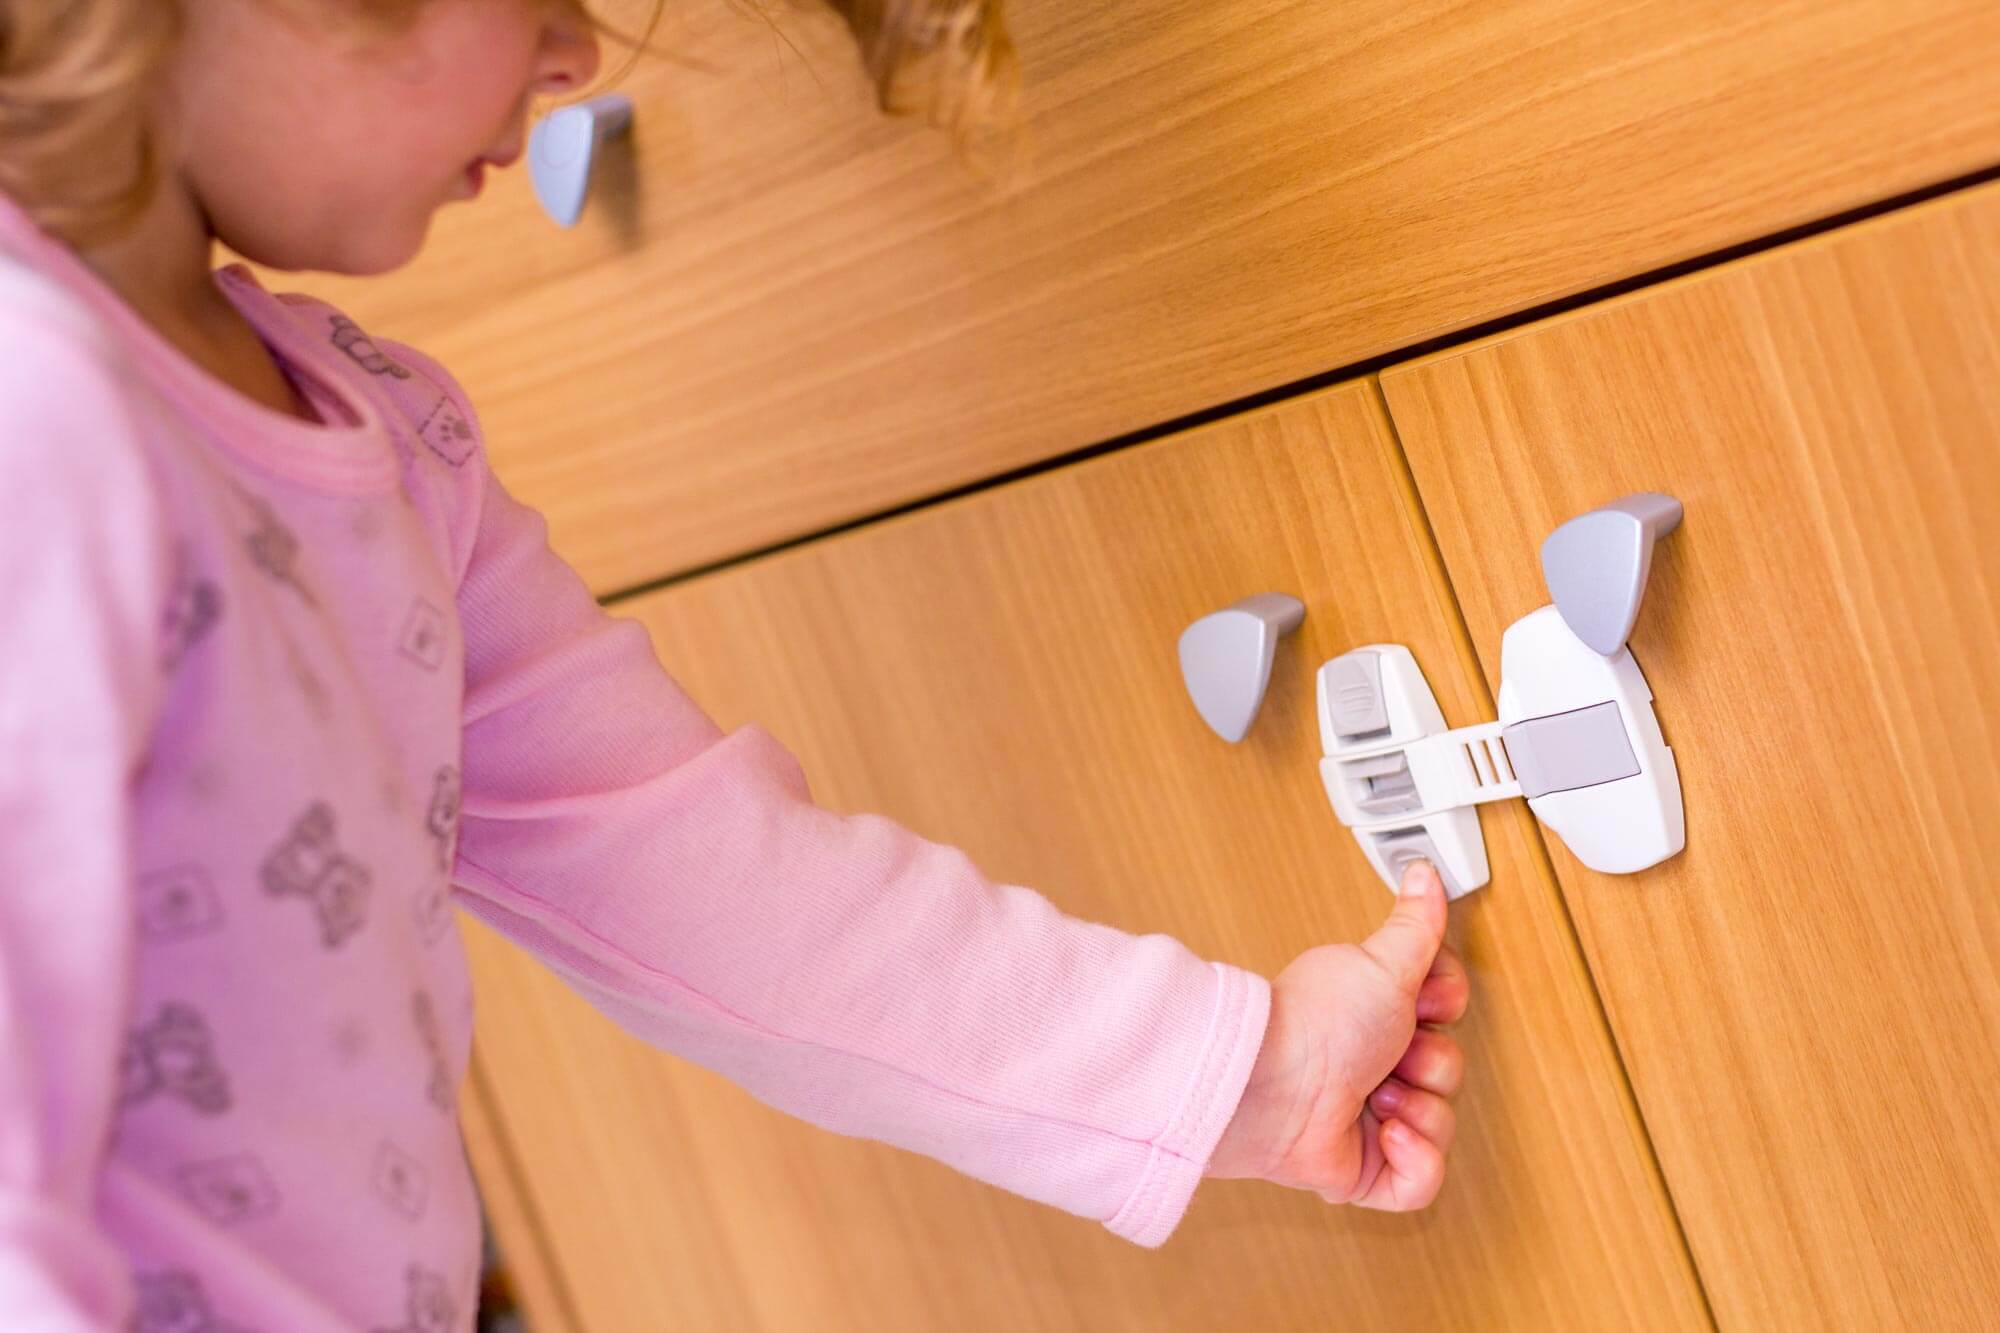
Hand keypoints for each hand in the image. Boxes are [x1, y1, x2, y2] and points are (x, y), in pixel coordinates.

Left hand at [1205, 859, 1467, 1209]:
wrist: (1270, 1087)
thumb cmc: (1313, 1023)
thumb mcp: (1382, 962)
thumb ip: (1416, 924)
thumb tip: (1425, 873)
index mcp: (1376, 1013)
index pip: (1446, 1012)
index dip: (1444, 1006)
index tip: (1423, 999)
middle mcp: (1374, 1064)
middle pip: (1450, 1067)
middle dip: (1429, 1061)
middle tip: (1391, 1051)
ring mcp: (1370, 1119)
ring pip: (1442, 1123)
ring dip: (1416, 1108)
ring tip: (1374, 1094)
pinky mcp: (1366, 1170)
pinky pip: (1422, 1182)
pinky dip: (1413, 1161)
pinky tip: (1385, 1135)